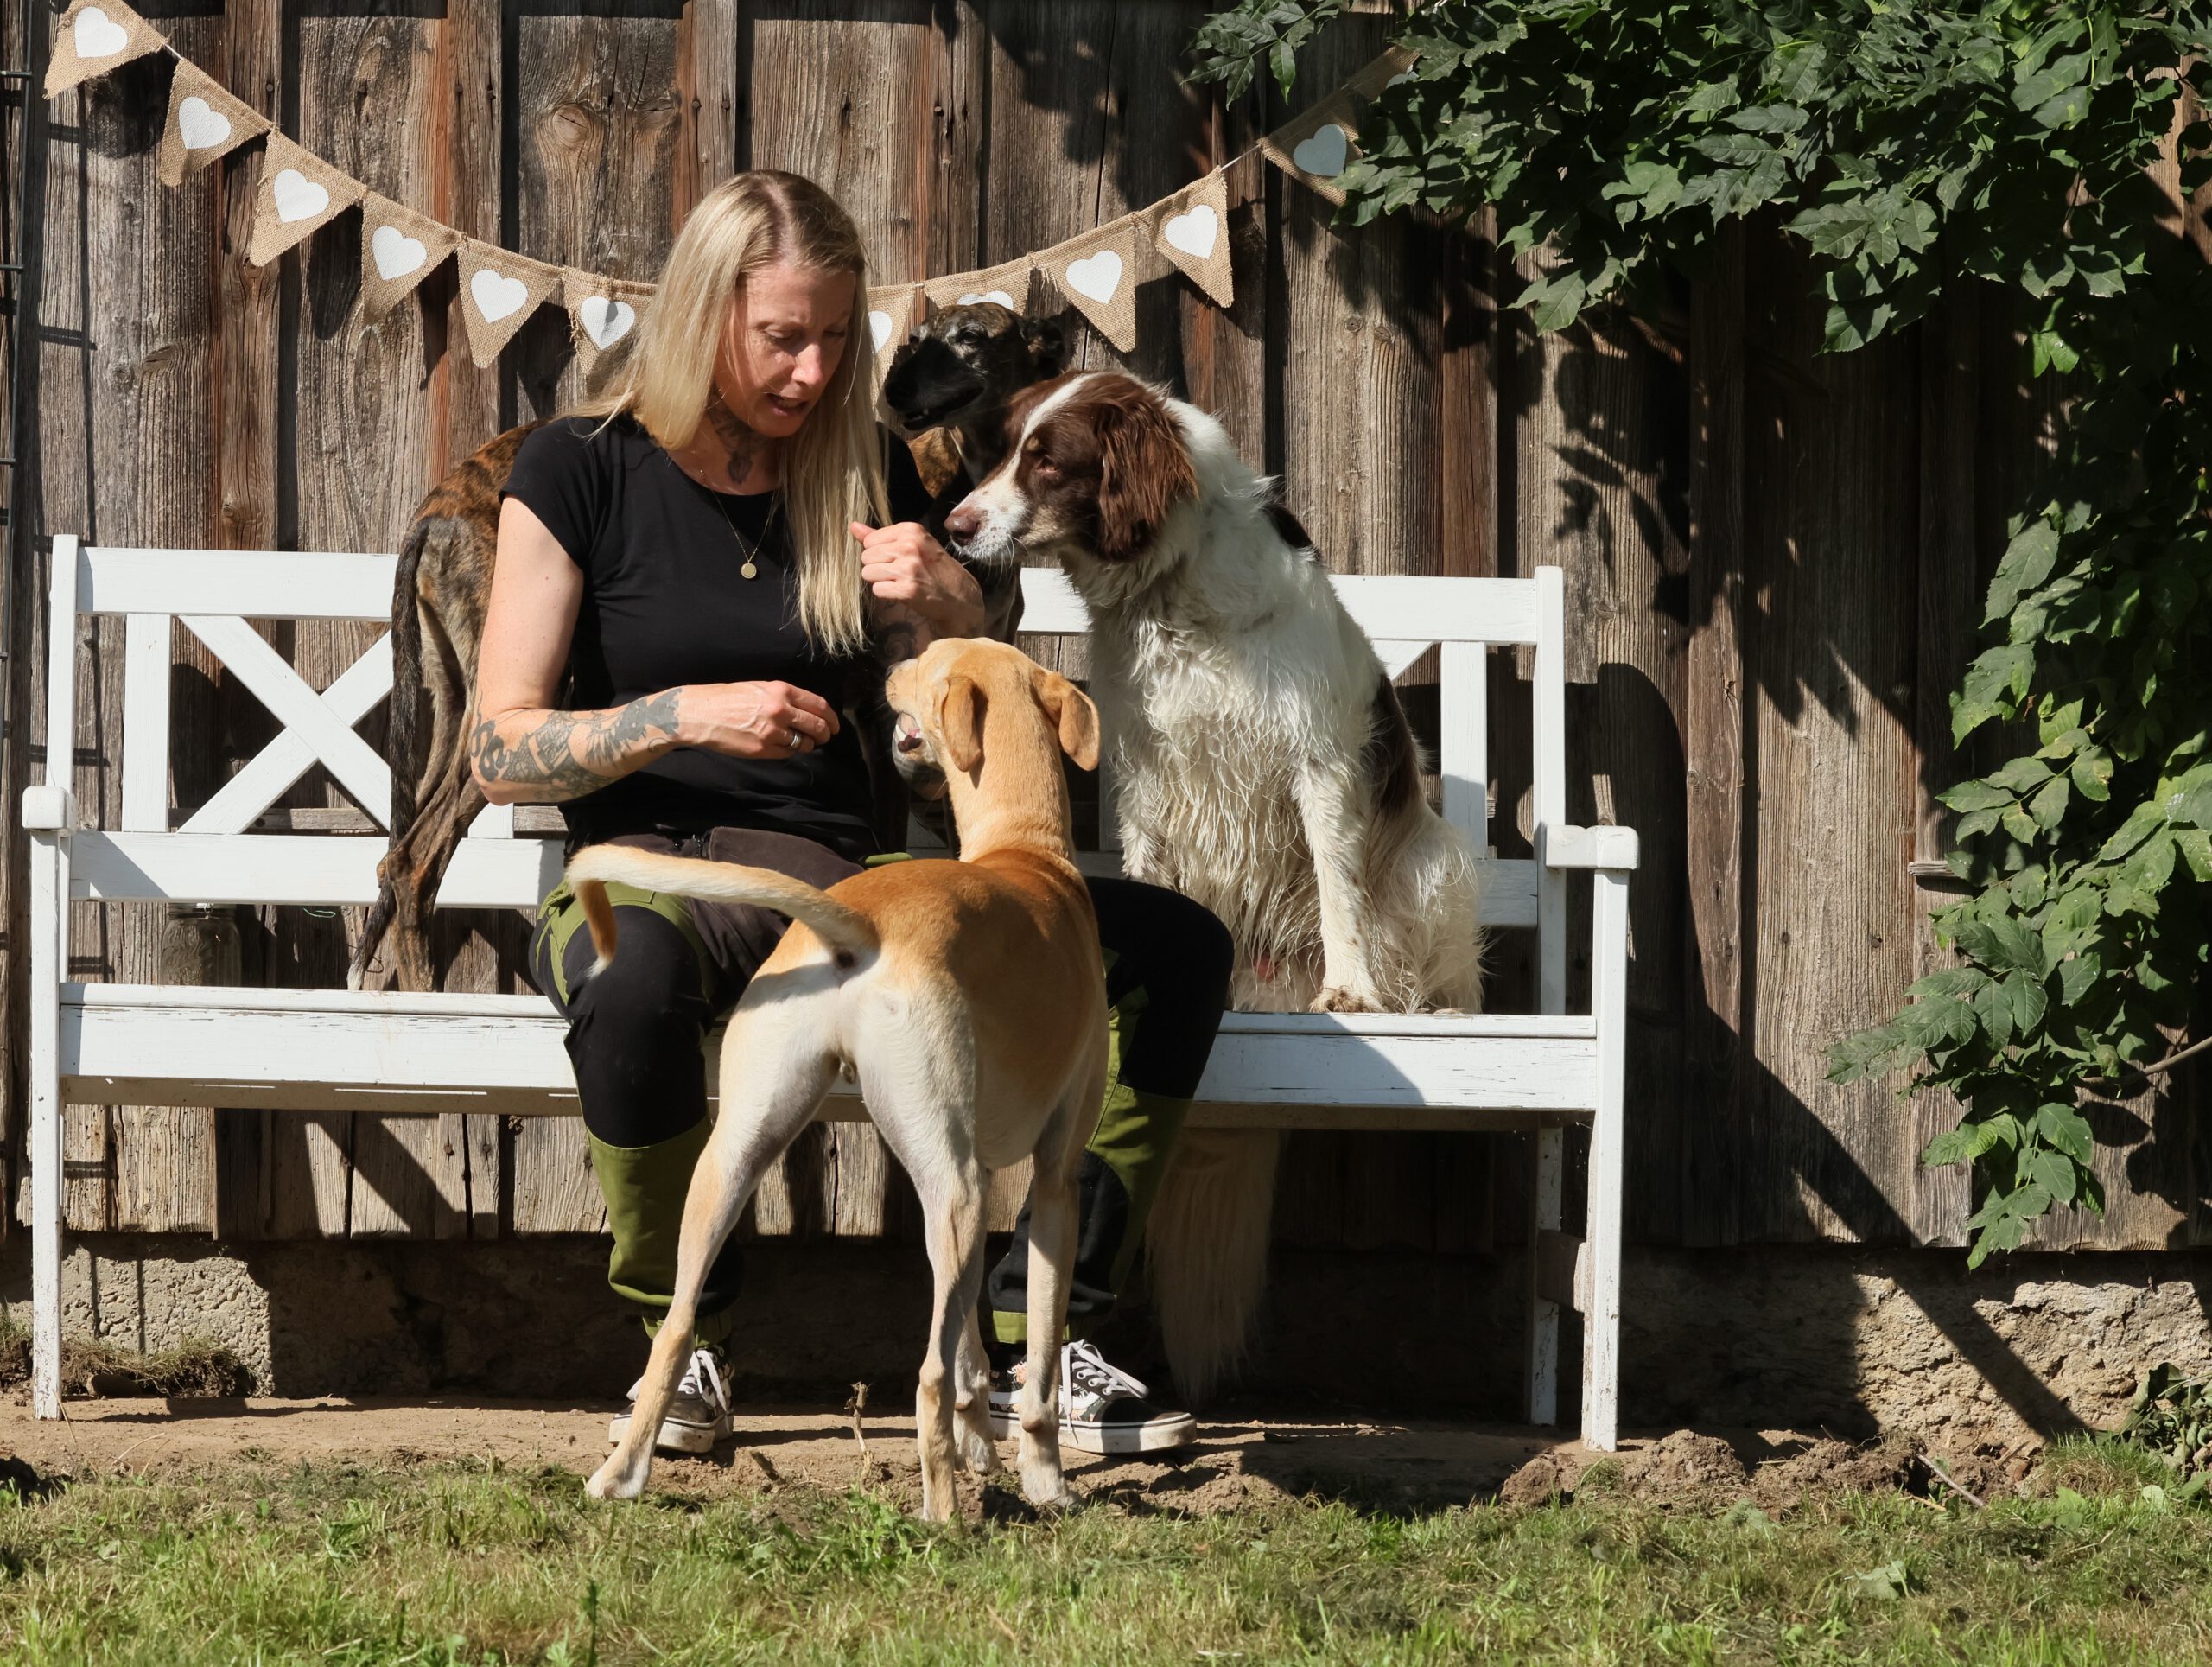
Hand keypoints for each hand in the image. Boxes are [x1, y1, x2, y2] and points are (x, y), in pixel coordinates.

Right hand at [674, 681, 839, 758]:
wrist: (700, 713)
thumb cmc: (727, 698)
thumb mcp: (760, 687)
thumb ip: (785, 697)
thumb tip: (807, 711)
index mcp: (781, 691)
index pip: (819, 705)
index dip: (831, 717)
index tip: (835, 725)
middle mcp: (780, 710)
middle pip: (817, 726)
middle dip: (825, 734)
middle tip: (825, 738)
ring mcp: (772, 731)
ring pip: (804, 743)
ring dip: (807, 745)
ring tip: (801, 742)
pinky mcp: (763, 749)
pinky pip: (787, 754)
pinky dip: (789, 752)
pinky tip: (782, 746)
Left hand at [852, 521, 984, 639]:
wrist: (959, 596)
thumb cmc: (935, 568)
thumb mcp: (913, 544)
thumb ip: (880, 535)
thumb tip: (853, 526)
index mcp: (910, 530)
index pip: (869, 540)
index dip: (878, 553)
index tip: (897, 559)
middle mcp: (909, 546)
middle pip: (866, 557)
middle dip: (877, 567)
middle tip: (899, 573)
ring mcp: (908, 568)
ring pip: (868, 573)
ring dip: (880, 581)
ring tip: (900, 582)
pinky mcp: (906, 589)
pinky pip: (877, 590)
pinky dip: (886, 594)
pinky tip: (902, 592)